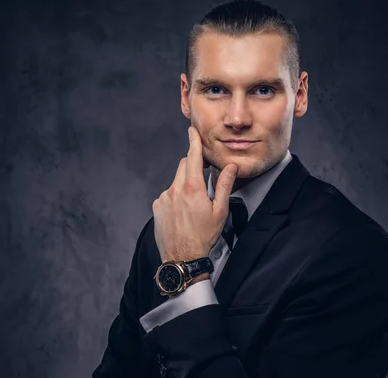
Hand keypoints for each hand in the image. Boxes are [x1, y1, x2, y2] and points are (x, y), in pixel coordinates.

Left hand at [152, 126, 237, 261]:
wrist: (182, 257)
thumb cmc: (203, 236)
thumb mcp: (220, 211)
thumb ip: (225, 185)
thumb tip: (230, 167)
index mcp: (192, 188)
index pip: (192, 157)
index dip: (193, 142)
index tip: (192, 131)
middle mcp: (175, 189)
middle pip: (183, 166)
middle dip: (192, 166)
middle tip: (202, 177)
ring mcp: (163, 198)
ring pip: (175, 182)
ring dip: (184, 186)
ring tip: (193, 207)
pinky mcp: (157, 207)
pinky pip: (167, 195)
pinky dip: (175, 198)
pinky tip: (182, 213)